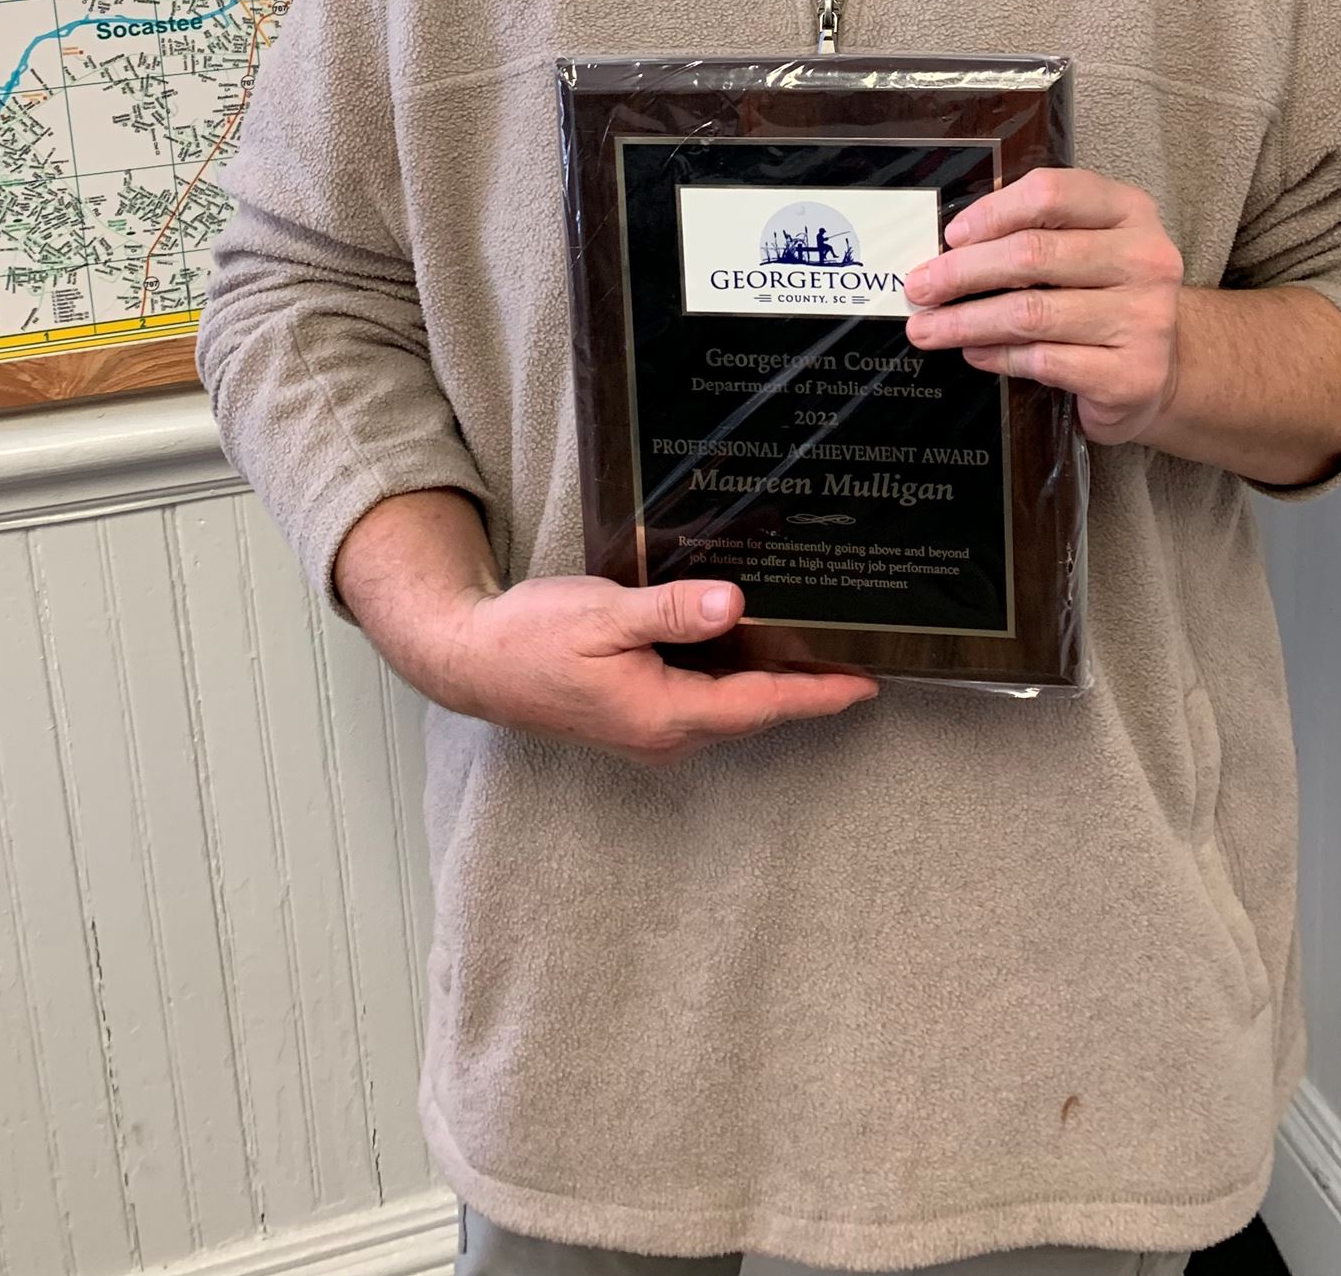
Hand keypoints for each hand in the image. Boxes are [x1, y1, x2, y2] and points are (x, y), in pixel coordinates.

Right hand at [441, 573, 878, 765]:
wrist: (473, 662)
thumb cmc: (532, 637)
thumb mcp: (604, 613)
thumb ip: (671, 612)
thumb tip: (736, 604)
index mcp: (663, 713)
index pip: (759, 704)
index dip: (816, 694)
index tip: (867, 684)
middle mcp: (663, 735)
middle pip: (753, 711)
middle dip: (807, 689)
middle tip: (858, 657)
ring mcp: (649, 731)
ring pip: (730, 708)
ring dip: (774, 684)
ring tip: (819, 650)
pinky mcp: (637, 716)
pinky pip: (704, 701)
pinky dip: (738, 679)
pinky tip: (750, 647)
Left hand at [902, 165, 1184, 446]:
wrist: (1162, 368)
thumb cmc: (1106, 298)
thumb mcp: (1087, 246)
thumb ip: (1035, 232)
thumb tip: (951, 246)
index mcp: (1130, 211)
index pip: (1052, 194)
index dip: (992, 212)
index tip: (951, 236)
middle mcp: (1145, 259)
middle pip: (1033, 254)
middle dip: (962, 272)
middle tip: (919, 288)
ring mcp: (1144, 319)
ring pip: (1031, 313)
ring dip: (966, 321)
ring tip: (927, 328)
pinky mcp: (1131, 375)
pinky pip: (1044, 360)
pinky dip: (998, 355)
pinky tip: (973, 353)